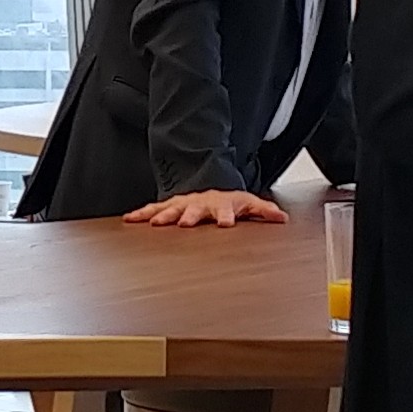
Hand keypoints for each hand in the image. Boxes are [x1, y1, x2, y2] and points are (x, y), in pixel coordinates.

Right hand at [125, 188, 287, 226]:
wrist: (209, 188)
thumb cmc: (228, 201)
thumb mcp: (249, 203)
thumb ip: (264, 211)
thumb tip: (282, 218)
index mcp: (220, 204)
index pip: (225, 210)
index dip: (225, 216)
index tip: (225, 223)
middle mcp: (200, 203)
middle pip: (195, 210)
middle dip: (189, 216)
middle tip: (185, 223)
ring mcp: (183, 204)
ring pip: (171, 208)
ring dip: (163, 215)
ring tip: (155, 223)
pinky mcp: (169, 206)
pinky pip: (153, 209)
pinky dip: (141, 214)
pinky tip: (130, 219)